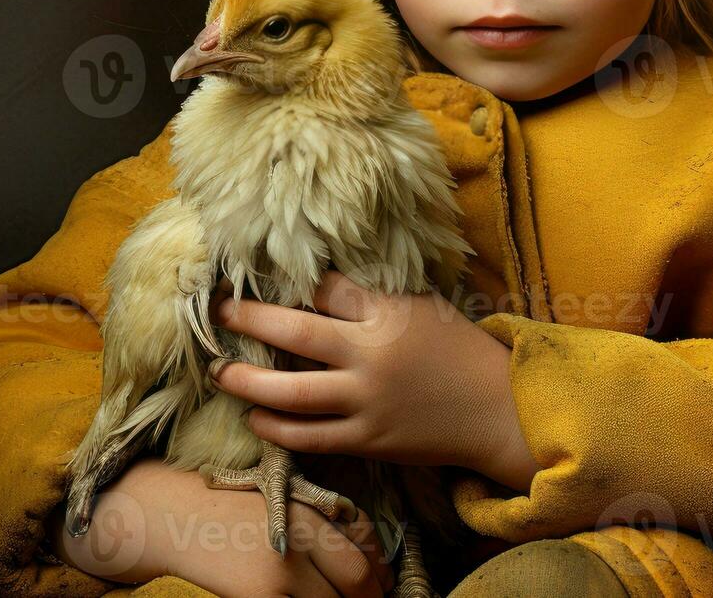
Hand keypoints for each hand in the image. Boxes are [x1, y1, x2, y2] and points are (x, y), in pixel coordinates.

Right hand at [46, 457, 394, 596]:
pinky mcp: (261, 594)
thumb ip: (317, 520)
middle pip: (359, 577)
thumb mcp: (275, 497)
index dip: (380, 568)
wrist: (163, 515)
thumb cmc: (220, 506)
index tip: (382, 582)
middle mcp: (302, 532)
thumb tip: (367, 560)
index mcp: (308, 503)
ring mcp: (282, 567)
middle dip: (371, 595)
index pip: (364, 539)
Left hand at [210, 271, 540, 490]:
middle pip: (294, 333)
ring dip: (247, 381)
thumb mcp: (421, 306)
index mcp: (387, 314)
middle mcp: (371, 357)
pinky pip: (309, 437)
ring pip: (290, 394)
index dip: (290, 281)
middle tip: (216, 311)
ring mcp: (366, 402)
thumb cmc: (458, 349)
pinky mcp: (367, 440)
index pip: (325, 288)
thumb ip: (371, 297)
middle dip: (248, 318)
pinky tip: (255, 417)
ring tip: (220, 372)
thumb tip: (317, 282)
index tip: (256, 273)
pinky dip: (276, 428)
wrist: (496, 409)